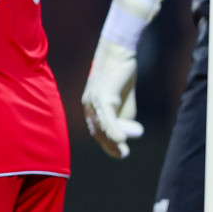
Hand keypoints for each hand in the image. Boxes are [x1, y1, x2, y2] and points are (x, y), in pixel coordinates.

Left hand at [82, 37, 144, 158]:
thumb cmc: (121, 79)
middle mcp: (88, 105)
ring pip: (101, 125)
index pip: (96, 130)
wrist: (119, 57)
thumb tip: (123, 136)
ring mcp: (94, 101)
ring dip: (112, 141)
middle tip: (122, 154)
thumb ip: (121, 118)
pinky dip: (114, 130)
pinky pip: (107, 117)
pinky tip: (121, 140)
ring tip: (123, 152)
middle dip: (109, 146)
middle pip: (96, 130)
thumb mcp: (122, 102)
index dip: (106, 144)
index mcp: (91, 107)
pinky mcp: (103, 96)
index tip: (118, 154)